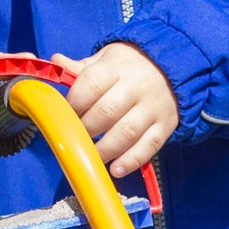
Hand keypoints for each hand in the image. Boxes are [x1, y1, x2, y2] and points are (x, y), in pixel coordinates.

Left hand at [65, 42, 177, 177]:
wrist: (172, 69)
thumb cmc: (130, 67)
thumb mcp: (106, 58)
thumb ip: (80, 67)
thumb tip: (55, 62)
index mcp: (117, 67)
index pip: (91, 84)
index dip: (74, 103)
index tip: (65, 115)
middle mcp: (137, 86)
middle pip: (106, 112)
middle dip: (85, 129)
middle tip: (76, 137)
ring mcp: (153, 108)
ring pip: (126, 133)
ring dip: (104, 150)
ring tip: (91, 157)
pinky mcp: (166, 125)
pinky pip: (149, 146)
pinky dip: (131, 161)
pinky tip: (116, 169)